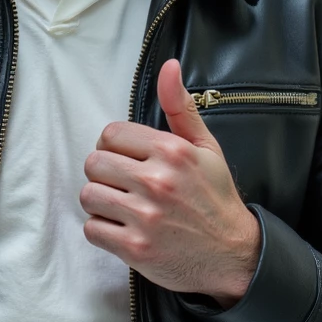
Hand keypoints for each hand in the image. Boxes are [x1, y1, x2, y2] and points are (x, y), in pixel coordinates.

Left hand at [81, 58, 260, 307]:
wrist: (233, 254)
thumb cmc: (215, 198)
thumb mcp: (206, 148)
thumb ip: (180, 107)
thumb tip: (168, 67)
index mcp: (172, 151)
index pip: (110, 135)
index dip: (115, 148)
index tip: (129, 160)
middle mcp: (157, 181)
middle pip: (93, 163)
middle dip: (105, 174)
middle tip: (125, 185)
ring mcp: (145, 217)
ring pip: (88, 195)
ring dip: (101, 202)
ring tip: (124, 207)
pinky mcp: (135, 248)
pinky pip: (92, 229)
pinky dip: (103, 230)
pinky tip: (125, 229)